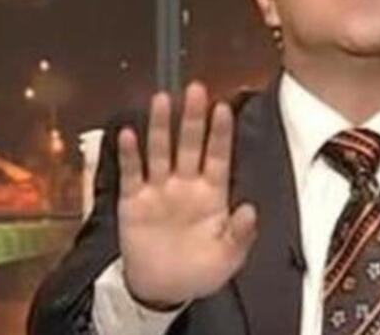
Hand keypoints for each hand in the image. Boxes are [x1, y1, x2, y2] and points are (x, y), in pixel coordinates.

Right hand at [117, 82, 256, 307]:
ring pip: (160, 151)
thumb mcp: (228, 256)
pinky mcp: (134, 201)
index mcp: (212, 194)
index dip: (220, 133)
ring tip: (163, 99)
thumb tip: (251, 209)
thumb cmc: (201, 269)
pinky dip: (129, 155)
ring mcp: (159, 190)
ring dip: (161, 127)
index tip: (223, 108)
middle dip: (192, 118)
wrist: (163, 290)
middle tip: (196, 89)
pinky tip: (128, 134)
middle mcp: (186, 184)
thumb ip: (240, 234)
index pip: (218, 156)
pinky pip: (132, 174)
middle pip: (189, 145)